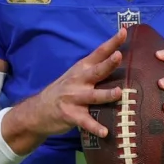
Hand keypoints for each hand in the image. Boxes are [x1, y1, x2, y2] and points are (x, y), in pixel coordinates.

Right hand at [2, 29, 123, 151]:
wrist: (39, 110)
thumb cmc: (64, 91)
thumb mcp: (76, 76)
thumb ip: (95, 70)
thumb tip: (121, 61)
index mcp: (82, 69)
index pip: (99, 52)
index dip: (112, 42)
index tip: (124, 31)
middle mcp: (78, 81)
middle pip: (96, 71)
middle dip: (108, 64)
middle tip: (119, 56)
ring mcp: (74, 98)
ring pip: (93, 96)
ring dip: (106, 95)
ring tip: (119, 93)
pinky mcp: (71, 115)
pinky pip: (86, 122)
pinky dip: (95, 127)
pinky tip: (105, 132)